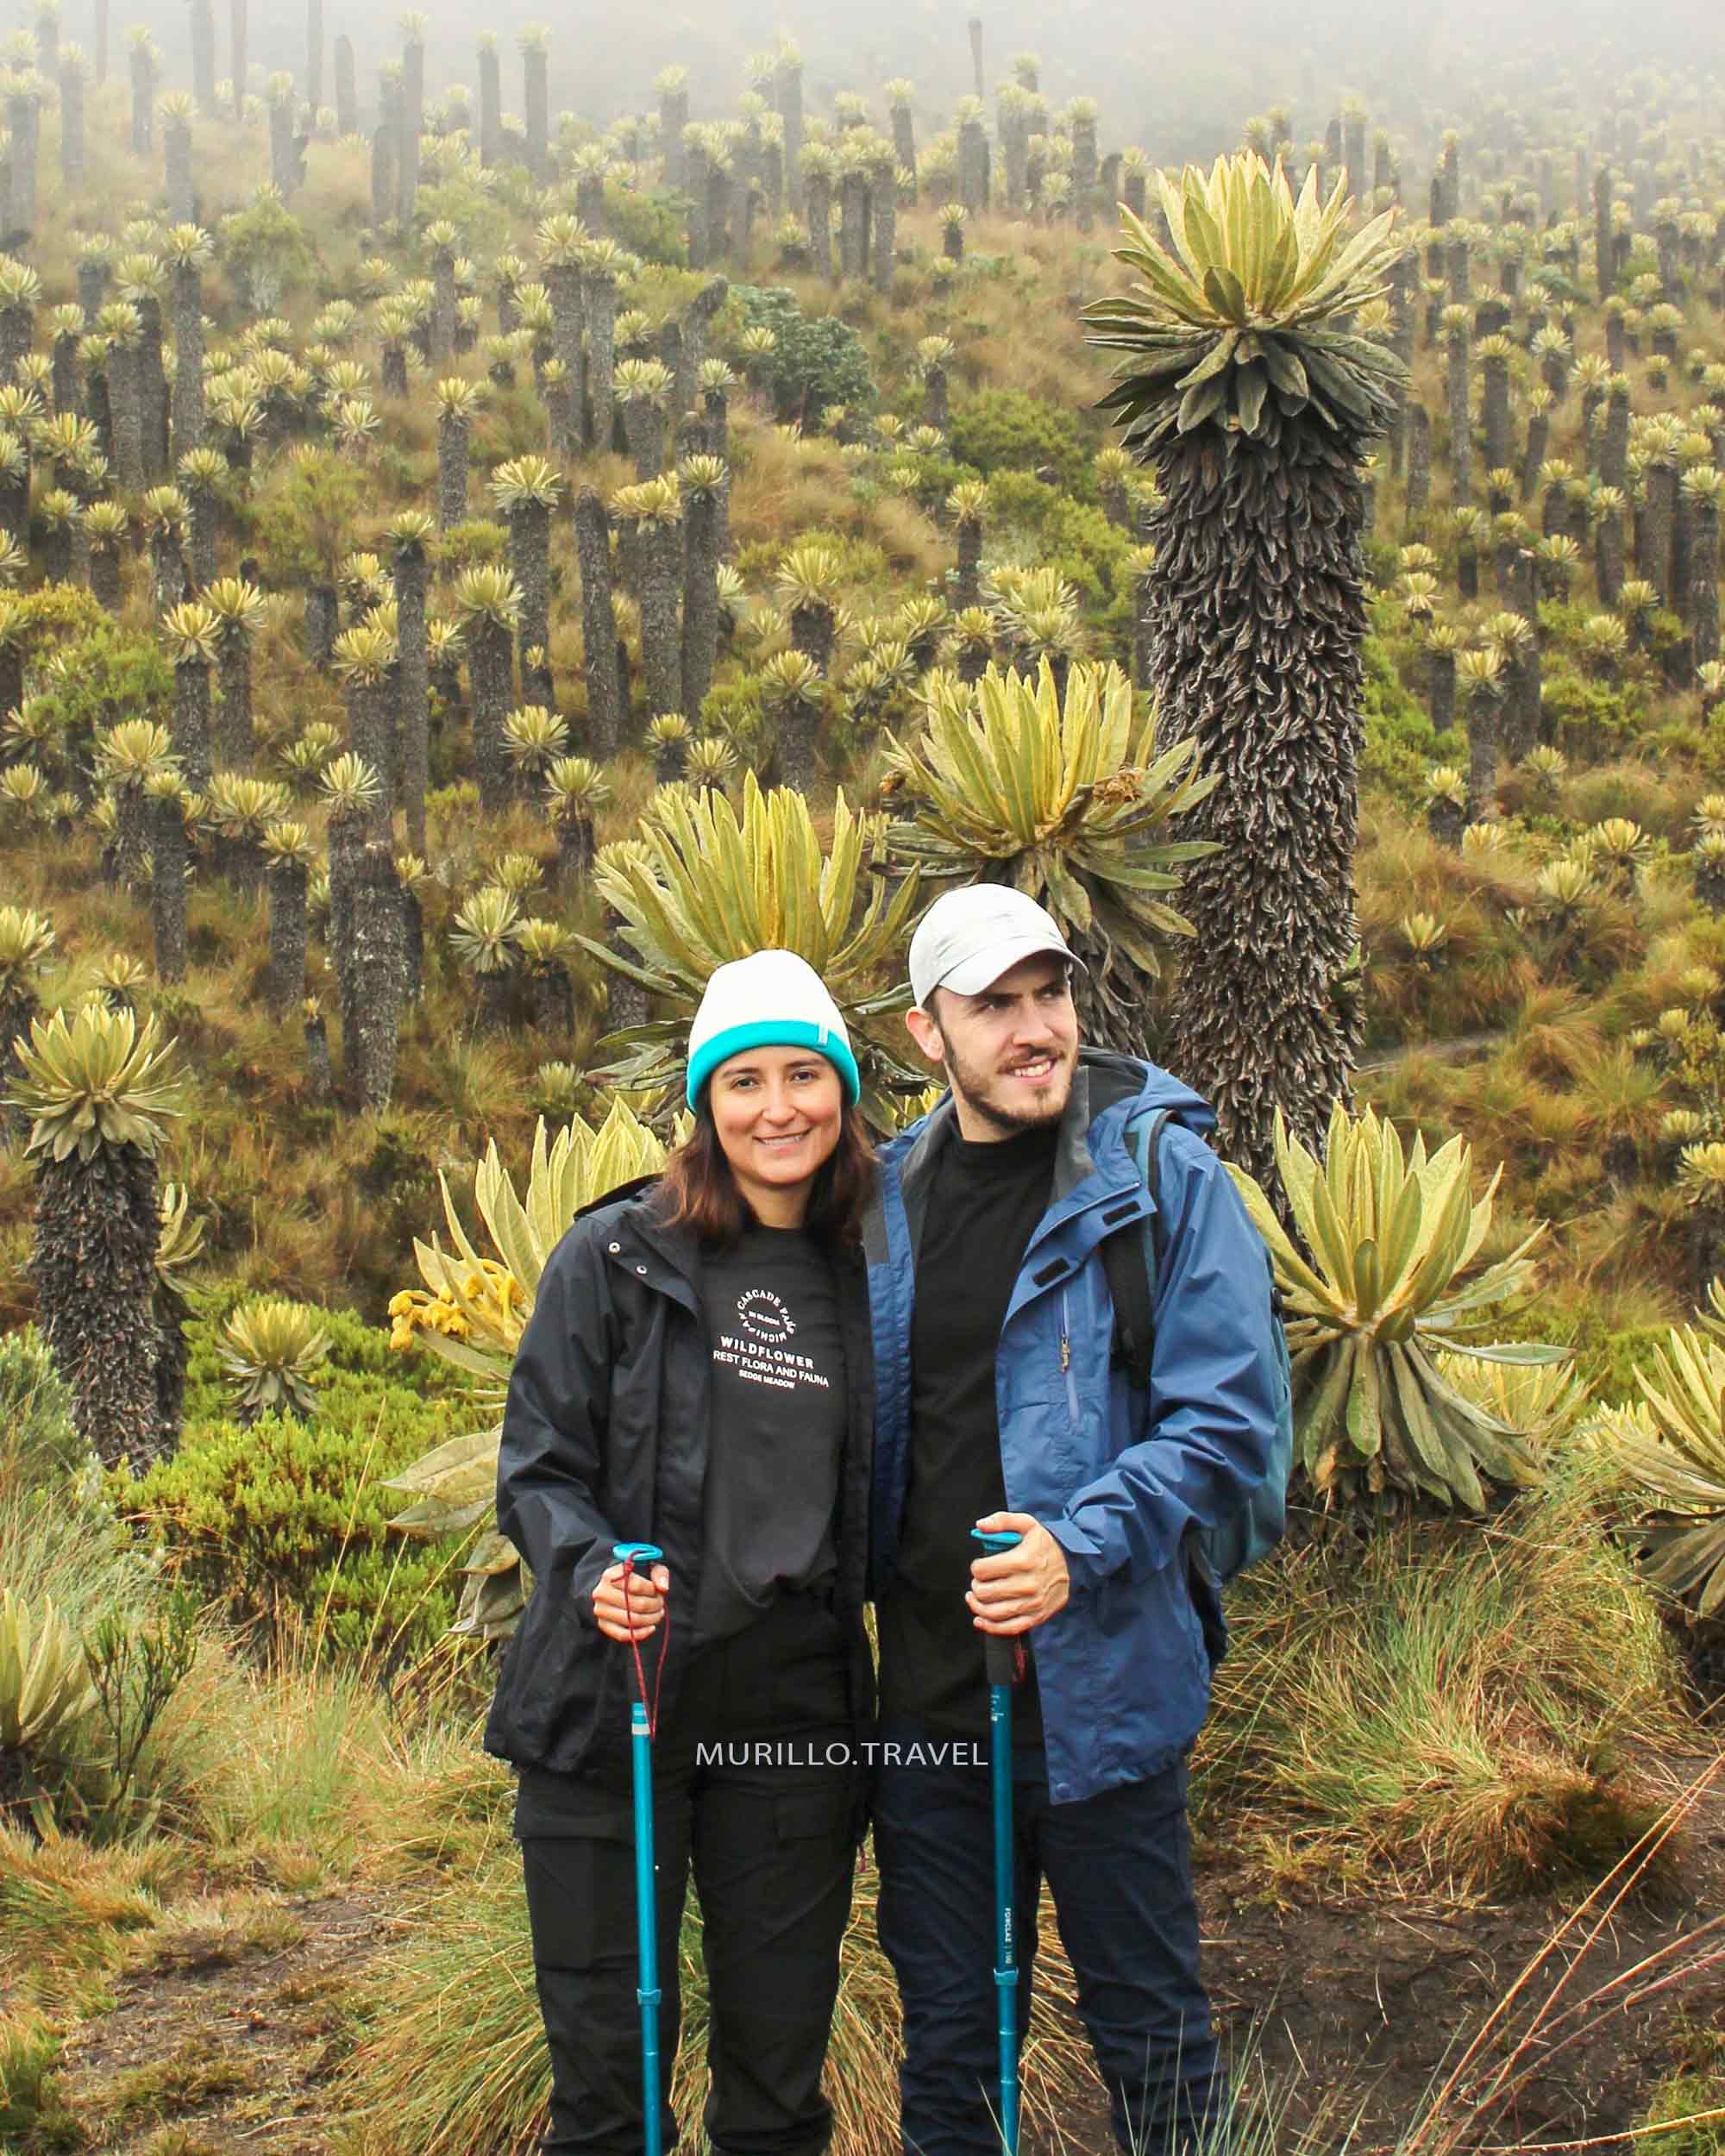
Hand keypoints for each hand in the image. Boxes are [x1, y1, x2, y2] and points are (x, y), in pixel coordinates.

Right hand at [592, 1561, 669, 1642]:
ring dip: (650, 1619)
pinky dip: (640, 1634)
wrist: (614, 1588)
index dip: (653, 1591)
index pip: (637, 1586)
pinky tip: (651, 1628)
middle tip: (661, 1604)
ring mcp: (601, 1610)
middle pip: (636, 1604)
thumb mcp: (648, 1568)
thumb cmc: (634, 1577)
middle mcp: (601, 1593)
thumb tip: (663, 1588)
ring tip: (658, 1614)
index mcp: (610, 1575)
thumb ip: (659, 1574)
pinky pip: (623, 1635)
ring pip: (631, 1620)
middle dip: (655, 1605)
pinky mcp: (603, 1625)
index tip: (659, 1591)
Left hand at [966, 1513, 1068, 1635]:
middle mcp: (1028, 1584)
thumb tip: (980, 1525)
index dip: (976, 1567)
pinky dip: (990, 1627)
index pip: (983, 1570)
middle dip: (976, 1586)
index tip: (979, 1566)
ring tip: (974, 1598)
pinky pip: (1009, 1628)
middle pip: (985, 1592)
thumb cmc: (1046, 1544)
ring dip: (977, 1606)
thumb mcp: (1027, 1524)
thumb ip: (1001, 1521)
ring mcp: (1033, 1603)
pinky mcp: (1037, 1616)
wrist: (1074, 1564)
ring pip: (993, 1612)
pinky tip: (980, 1619)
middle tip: (978, 1582)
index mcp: (1023, 1560)